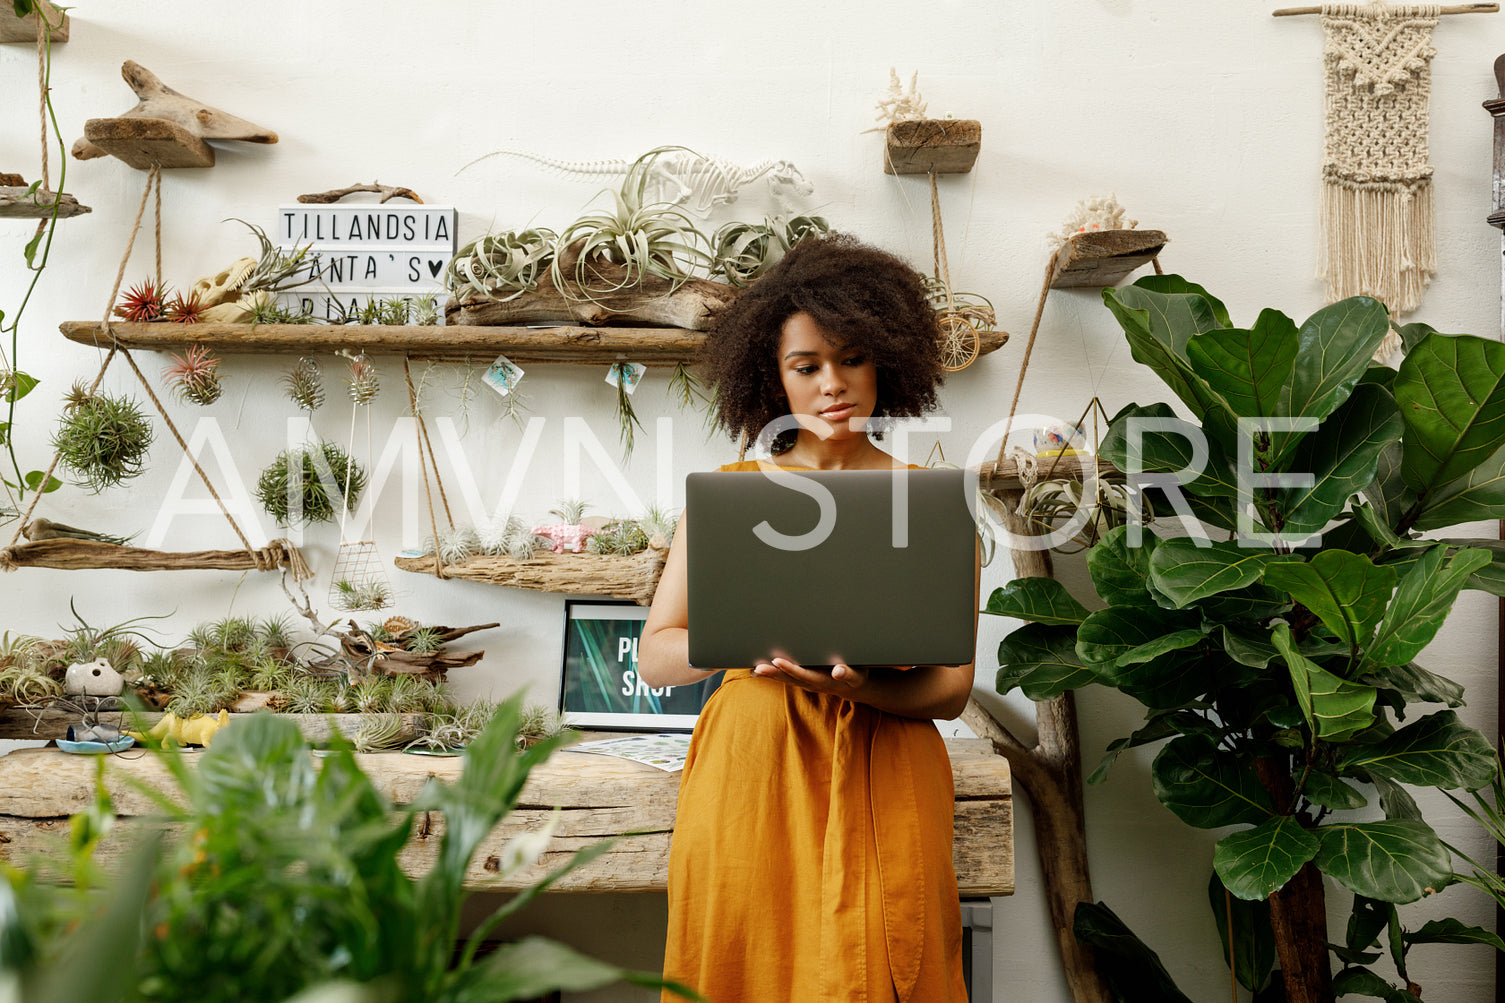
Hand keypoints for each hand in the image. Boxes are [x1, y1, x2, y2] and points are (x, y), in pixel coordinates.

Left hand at [751, 656, 867, 696]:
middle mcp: (812, 683)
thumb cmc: (856, 677)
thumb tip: (838, 671)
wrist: (856, 688)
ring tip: (755, 668)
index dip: (790, 668)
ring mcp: (807, 683)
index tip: (778, 661)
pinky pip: (786, 679)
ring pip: (786, 680)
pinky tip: (760, 670)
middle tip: (758, 667)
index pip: (804, 674)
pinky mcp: (805, 681)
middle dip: (773, 673)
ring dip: (770, 674)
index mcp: (824, 680)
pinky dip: (774, 674)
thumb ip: (848, 673)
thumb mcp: (857, 676)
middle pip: (790, 679)